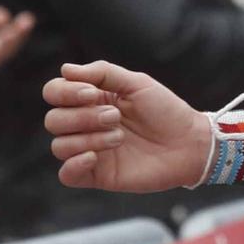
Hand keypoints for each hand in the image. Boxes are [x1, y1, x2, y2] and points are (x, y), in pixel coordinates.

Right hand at [43, 61, 208, 191]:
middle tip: (116, 117)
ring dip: (87, 138)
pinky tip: (94, 157)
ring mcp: (90, 150)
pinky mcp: (98, 174)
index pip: (54, 93)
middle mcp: (86, 125)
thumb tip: (65, 69)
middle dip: (81, 116)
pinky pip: (67, 174)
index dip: (65, 92)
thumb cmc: (166, 111)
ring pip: (59, 145)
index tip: (92, 93)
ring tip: (119, 137)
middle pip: (54, 120)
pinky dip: (74, 164)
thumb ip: (102, 72)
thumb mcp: (137, 83)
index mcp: (91, 100)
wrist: (189, 143)